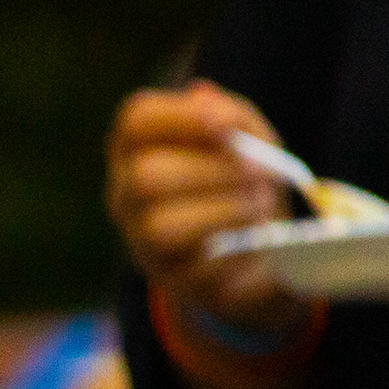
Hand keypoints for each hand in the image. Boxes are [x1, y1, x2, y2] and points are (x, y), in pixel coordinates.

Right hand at [106, 80, 317, 336]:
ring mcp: (143, 244)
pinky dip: (237, 251)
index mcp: (138, 150)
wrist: (257, 251)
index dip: (180, 117)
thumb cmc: (242, 181)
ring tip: (261, 204)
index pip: (136, 122)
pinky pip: (198, 270)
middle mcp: (127, 197)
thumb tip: (210, 105)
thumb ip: (231, 117)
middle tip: (260, 170)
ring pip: (162, 227)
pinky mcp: (175, 284)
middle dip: (211, 170)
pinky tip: (259, 239)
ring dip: (224, 210)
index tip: (227, 123)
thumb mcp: (244, 139)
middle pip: (144, 177)